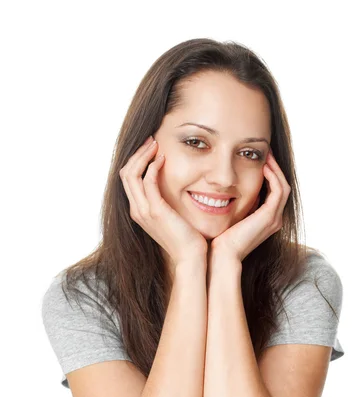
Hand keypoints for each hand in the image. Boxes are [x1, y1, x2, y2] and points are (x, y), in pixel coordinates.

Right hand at [119, 136, 208, 268]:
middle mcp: (137, 210)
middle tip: (151, 140)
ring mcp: (143, 211)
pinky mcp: (155, 211)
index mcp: (139, 210)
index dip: (136, 160)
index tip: (150, 147)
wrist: (191, 257)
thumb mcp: (173, 216)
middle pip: (125, 173)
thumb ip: (167, 201)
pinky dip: (153, 166)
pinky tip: (163, 158)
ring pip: (131, 174)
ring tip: (155, 144)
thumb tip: (173, 186)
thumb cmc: (187, 238)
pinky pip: (147, 181)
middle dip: (137, 153)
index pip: (128, 179)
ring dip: (143, 155)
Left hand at [210, 149, 290, 262]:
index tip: (258, 159)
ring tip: (266, 154)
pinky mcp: (269, 217)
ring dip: (275, 169)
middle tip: (265, 152)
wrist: (221, 255)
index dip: (269, 174)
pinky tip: (263, 166)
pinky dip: (273, 176)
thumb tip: (230, 188)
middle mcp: (274, 219)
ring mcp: (274, 219)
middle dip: (274, 168)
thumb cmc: (220, 239)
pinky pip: (278, 190)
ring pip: (283, 186)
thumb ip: (237, 203)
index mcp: (266, 219)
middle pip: (282, 186)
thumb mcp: (231, 216)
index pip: (274, 191)